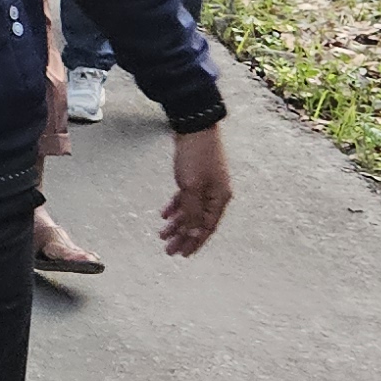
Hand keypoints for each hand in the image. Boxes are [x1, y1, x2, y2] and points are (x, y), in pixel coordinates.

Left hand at [159, 126, 232, 256]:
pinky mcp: (195, 176)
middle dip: (183, 237)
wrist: (194, 126)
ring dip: (177, 224)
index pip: (206, 228)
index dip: (194, 242)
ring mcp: (206, 185)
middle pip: (198, 222)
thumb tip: (194, 235)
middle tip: (168, 250)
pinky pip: (186, 198)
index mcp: (219, 199)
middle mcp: (215, 194)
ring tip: (162, 235)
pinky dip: (176, 207)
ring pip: (191, 211)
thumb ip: (193, 212)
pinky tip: (164, 215)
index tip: (182, 255)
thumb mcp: (191, 187)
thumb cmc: (196, 156)